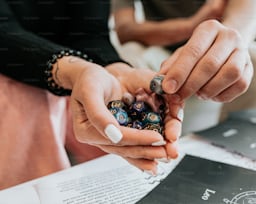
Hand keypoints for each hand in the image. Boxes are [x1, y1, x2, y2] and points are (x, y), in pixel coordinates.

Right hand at [65, 61, 181, 173]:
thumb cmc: (90, 79)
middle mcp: (96, 138)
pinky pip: (129, 146)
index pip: (116, 138)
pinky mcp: (115, 134)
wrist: (91, 75)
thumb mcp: (90, 90)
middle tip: (166, 152)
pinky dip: (142, 152)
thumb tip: (114, 136)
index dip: (138, 139)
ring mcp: (106, 137)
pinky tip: (154, 159)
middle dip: (146, 150)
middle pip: (124, 148)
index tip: (158, 137)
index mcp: (86, 130)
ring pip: (128, 150)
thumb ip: (98, 114)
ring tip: (164, 156)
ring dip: (147, 155)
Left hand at [159, 19, 252, 102]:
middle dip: (191, 84)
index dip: (179, 72)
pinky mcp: (250, 69)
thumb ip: (172, 65)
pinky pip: (240, 85)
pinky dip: (223, 95)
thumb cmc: (200, 51)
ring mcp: (243, 52)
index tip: (167, 88)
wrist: (226, 48)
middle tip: (179, 96)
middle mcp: (229, 36)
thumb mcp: (183, 53)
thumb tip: (161, 81)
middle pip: (211, 64)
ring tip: (199, 94)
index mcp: (209, 28)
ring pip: (230, 74)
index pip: (193, 51)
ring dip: (210, 89)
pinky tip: (212, 95)